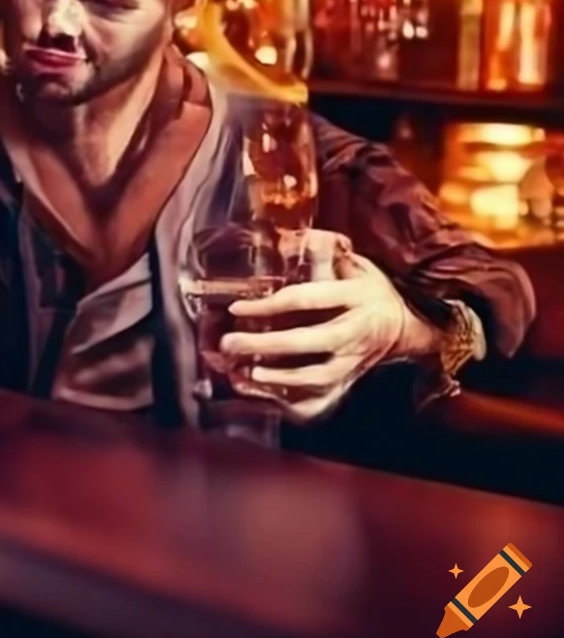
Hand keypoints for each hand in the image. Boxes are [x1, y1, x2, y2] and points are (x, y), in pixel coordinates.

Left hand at [225, 247, 418, 422]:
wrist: (407, 328)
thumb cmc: (371, 290)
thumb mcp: (356, 263)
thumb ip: (325, 250)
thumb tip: (287, 237)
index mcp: (355, 296)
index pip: (306, 299)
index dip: (270, 305)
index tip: (236, 308)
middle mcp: (356, 331)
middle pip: (309, 341)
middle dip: (266, 344)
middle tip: (230, 343)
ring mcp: (355, 361)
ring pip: (318, 377)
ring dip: (278, 378)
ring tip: (244, 373)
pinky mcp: (351, 382)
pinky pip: (322, 399)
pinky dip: (292, 401)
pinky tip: (265, 392)